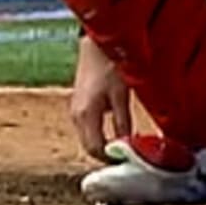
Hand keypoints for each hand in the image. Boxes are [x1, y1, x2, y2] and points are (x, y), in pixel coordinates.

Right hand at [69, 39, 135, 161]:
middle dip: (107, 155)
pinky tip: (115, 131)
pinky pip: (87, 129)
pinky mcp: (78, 105)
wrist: (96, 44)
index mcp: (86, 114)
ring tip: (125, 145)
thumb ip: (123, 122)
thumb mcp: (121, 95)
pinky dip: (99, 135)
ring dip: (103, 145)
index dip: (111, 159)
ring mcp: (75, 110)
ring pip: (87, 139)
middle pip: (88, 147)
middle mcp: (76, 115)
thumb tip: (130, 145)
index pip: (95, 149)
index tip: (129, 160)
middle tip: (129, 156)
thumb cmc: (110, 65)